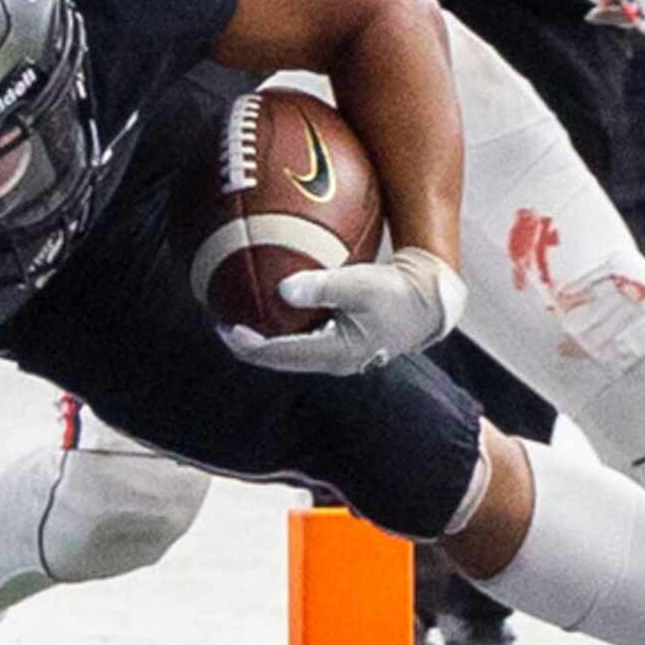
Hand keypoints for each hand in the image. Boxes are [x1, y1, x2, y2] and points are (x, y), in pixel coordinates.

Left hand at [221, 248, 466, 374]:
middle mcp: (330, 360)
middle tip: (218, 320)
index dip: (249, 344)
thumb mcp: (363, 285)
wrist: (426, 305)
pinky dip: (279, 325)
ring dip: (261, 337)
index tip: (224, 327)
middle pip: (277, 359)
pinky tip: (268, 304)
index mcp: (335, 352)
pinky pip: (299, 338)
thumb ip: (324, 286)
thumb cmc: (397, 292)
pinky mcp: (338, 343)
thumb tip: (282, 288)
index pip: (280, 355)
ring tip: (235, 315)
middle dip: (246, 344)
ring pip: (287, 351)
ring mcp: (334, 354)